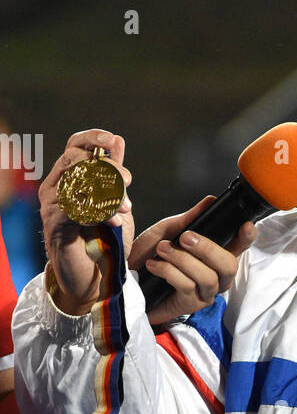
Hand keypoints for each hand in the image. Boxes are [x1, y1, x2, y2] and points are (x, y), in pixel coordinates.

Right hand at [39, 129, 133, 314]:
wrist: (94, 276)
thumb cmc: (104, 238)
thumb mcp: (116, 200)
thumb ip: (115, 173)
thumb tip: (118, 142)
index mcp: (69, 176)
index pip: (74, 145)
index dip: (92, 137)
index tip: (112, 139)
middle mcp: (55, 186)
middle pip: (75, 159)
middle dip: (106, 167)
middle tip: (128, 181)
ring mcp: (52, 205)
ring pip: (76, 183)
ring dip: (107, 193)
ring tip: (124, 208)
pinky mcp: (55, 225)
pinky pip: (74, 209)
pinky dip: (98, 214)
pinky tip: (113, 222)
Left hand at [129, 198, 256, 324]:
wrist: (126, 281)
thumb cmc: (148, 257)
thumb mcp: (167, 232)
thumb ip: (189, 219)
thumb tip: (210, 201)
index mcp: (214, 257)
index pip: (239, 248)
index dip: (246, 238)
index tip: (246, 225)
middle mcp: (216, 276)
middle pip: (229, 265)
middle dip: (208, 248)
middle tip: (185, 237)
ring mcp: (205, 293)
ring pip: (208, 277)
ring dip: (182, 259)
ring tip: (162, 250)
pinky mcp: (189, 305)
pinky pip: (187, 286)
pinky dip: (169, 271)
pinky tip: (154, 265)